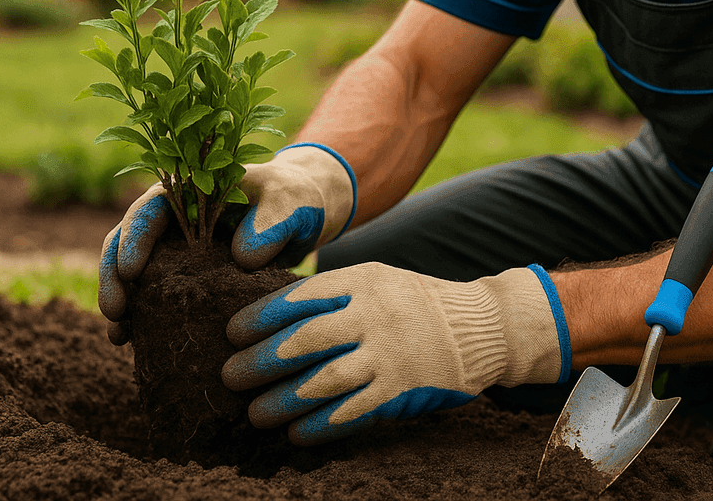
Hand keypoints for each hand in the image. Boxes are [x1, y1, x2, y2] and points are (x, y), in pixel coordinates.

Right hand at [98, 143, 356, 344]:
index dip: (134, 238)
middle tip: (115, 311)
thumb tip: (242, 256)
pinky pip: (155, 295)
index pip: (150, 209)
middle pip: (127, 241)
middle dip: (114, 275)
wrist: (303, 216)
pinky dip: (142, 315)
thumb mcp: (291, 202)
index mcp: (191, 190)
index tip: (130, 271)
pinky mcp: (185, 276)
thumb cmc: (295, 199)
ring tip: (118, 336)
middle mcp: (174, 218)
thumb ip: (272, 221)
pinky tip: (133, 343)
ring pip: (133, 271)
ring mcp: (176, 249)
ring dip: (121, 300)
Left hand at [221, 262, 571, 444]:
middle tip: (230, 376)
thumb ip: (333, 293)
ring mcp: (389, 354)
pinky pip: (352, 411)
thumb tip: (271, 315)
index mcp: (362, 281)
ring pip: (323, 381)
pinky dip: (320, 425)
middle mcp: (373, 316)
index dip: (261, 317)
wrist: (482, 325)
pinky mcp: (401, 389)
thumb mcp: (376, 279)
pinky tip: (296, 433)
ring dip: (282, 400)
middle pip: (304, 341)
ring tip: (255, 413)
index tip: (233, 332)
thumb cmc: (414, 302)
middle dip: (261, 361)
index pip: (300, 298)